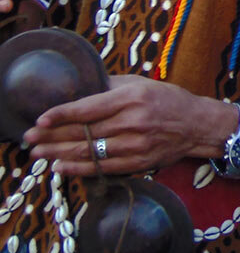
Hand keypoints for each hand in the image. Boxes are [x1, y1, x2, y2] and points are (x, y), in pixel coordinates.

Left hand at [24, 75, 237, 175]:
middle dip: (52, 137)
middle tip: (29, 140)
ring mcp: (136, 145)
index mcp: (133, 97)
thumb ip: (111, 87)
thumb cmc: (168, 100)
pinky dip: (78, 169)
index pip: (89, 108)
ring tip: (38, 155)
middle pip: (84, 132)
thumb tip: (80, 90)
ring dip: (59, 155)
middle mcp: (134, 121)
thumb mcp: (142, 84)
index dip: (61, 115)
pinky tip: (60, 167)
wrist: (198, 124)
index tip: (40, 120)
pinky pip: (102, 167)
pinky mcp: (139, 162)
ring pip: (89, 152)